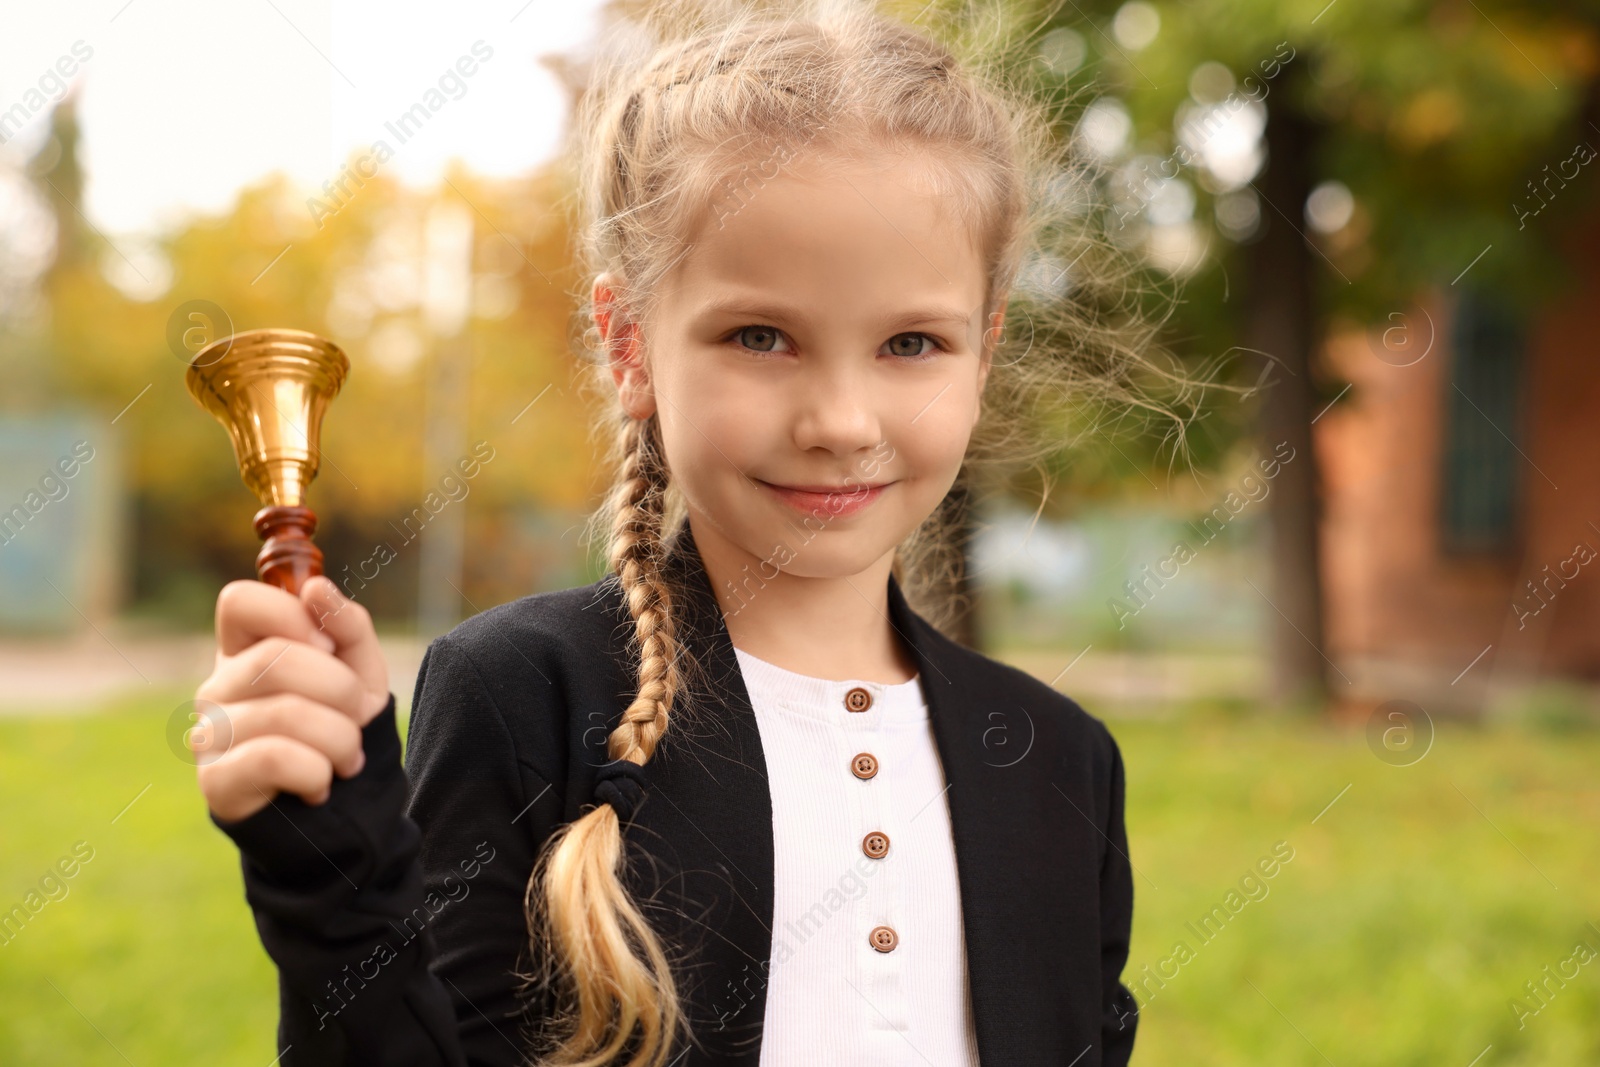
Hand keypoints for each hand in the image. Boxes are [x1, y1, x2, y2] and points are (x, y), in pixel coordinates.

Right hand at [194, 576, 389, 823]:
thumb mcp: (361, 671)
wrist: (344, 812)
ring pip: (286, 712)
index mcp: (245, 651)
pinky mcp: (217, 782)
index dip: (290, 615)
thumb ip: (347, 624)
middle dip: (340, 689)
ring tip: (347, 758)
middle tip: (355, 718)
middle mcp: (217, 687)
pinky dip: (318, 772)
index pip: (238, 601)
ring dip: (340, 739)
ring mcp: (210, 735)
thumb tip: (316, 589)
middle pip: (274, 658)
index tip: (327, 646)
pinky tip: (321, 784)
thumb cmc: (343, 729)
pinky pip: (276, 758)